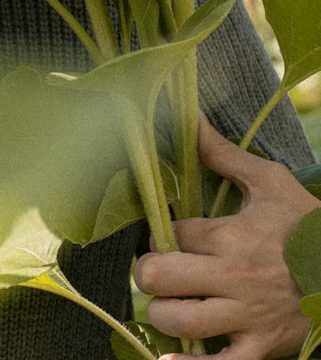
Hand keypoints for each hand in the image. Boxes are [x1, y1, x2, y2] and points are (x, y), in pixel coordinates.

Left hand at [134, 115, 318, 359]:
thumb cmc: (306, 224)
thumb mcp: (270, 183)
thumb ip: (223, 154)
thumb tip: (188, 118)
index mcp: (231, 235)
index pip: (172, 233)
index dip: (160, 233)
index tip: (164, 233)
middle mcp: (232, 277)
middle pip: (162, 276)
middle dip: (149, 273)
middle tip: (155, 270)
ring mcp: (246, 316)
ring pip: (181, 321)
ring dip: (163, 313)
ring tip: (166, 303)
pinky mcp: (262, 347)